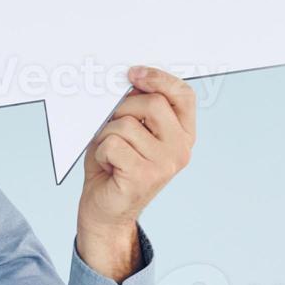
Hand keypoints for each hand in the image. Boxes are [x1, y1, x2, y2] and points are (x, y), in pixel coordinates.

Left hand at [76, 66, 196, 278]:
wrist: (105, 211)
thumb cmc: (114, 166)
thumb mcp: (128, 131)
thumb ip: (137, 108)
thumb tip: (129, 79)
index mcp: (182, 134)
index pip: (183, 95)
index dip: (160, 78)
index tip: (133, 73)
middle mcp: (181, 149)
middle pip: (151, 103)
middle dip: (121, 110)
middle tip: (111, 129)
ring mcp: (166, 164)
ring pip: (125, 124)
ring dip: (106, 135)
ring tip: (110, 154)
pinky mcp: (145, 176)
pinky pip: (113, 143)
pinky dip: (101, 152)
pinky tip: (108, 167)